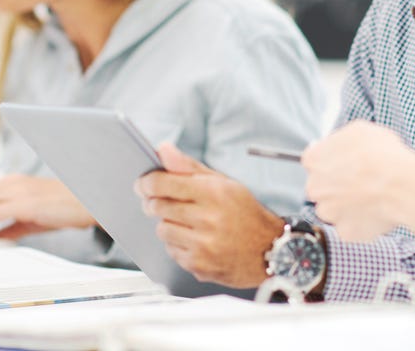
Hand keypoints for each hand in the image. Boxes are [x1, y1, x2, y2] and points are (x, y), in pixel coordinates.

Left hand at [135, 143, 283, 287]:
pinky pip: (171, 251)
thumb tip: (162, 149)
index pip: (163, 183)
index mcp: (213, 192)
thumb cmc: (246, 213)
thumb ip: (189, 167)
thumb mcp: (223, 183)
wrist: (271, 251)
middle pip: (158, 206)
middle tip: (159, 201)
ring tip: (186, 223)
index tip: (142, 183)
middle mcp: (208, 219)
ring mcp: (203, 245)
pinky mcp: (199, 265)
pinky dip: (178, 244)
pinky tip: (195, 240)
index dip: (146, 182)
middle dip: (154, 202)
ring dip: (168, 225)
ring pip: (162, 230)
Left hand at [302, 121, 414, 241]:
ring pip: (333, 209)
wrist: (403, 185)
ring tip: (369, 198)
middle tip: (359, 181)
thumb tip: (331, 145)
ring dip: (345, 205)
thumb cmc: (384, 155)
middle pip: (320, 187)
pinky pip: (350, 227)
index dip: (330, 161)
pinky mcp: (345, 231)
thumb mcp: (359, 130)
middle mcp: (315, 187)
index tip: (343, 163)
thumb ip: (338, 140)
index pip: (313, 161)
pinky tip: (375, 211)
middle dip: (335, 185)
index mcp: (315, 160)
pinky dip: (360, 222)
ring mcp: (329, 212)